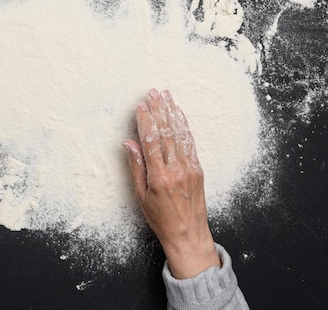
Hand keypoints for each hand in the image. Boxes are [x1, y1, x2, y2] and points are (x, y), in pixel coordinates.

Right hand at [123, 88, 219, 278]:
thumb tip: (129, 143)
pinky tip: (179, 114)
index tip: (141, 106)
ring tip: (166, 96)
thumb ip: (136, 166)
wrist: (188, 234)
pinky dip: (184, 126)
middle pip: (166, 133)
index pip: (151, 141)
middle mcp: (177, 169)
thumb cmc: (161, 219)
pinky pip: (190, 142)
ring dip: (172, 112)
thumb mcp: (141, 196)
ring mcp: (190, 168)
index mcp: (160, 177)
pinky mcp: (198, 169)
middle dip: (159, 110)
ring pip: (180, 134)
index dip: (145, 121)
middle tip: (153, 93)